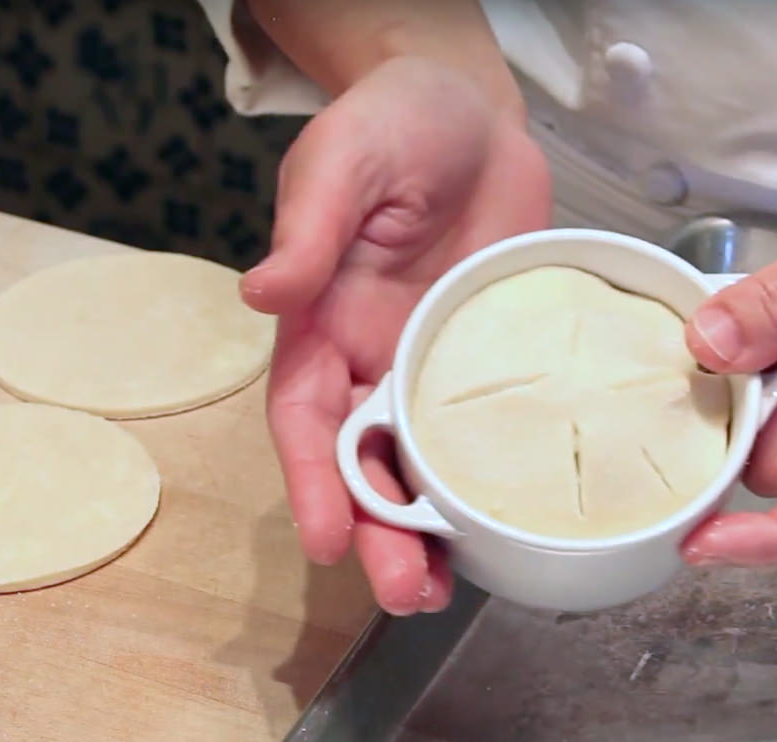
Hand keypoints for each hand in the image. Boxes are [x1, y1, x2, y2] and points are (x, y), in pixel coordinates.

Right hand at [242, 57, 552, 613]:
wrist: (474, 112)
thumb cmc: (392, 125)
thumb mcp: (342, 165)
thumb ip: (310, 231)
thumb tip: (264, 291)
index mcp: (321, 328)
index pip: (306, 420)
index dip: (312, 484)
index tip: (324, 541)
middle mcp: (371, 364)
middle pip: (364, 467)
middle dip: (378, 535)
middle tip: (408, 594)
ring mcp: (433, 373)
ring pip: (424, 470)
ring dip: (432, 534)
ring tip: (449, 592)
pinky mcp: (490, 368)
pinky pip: (490, 437)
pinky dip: (492, 487)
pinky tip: (512, 530)